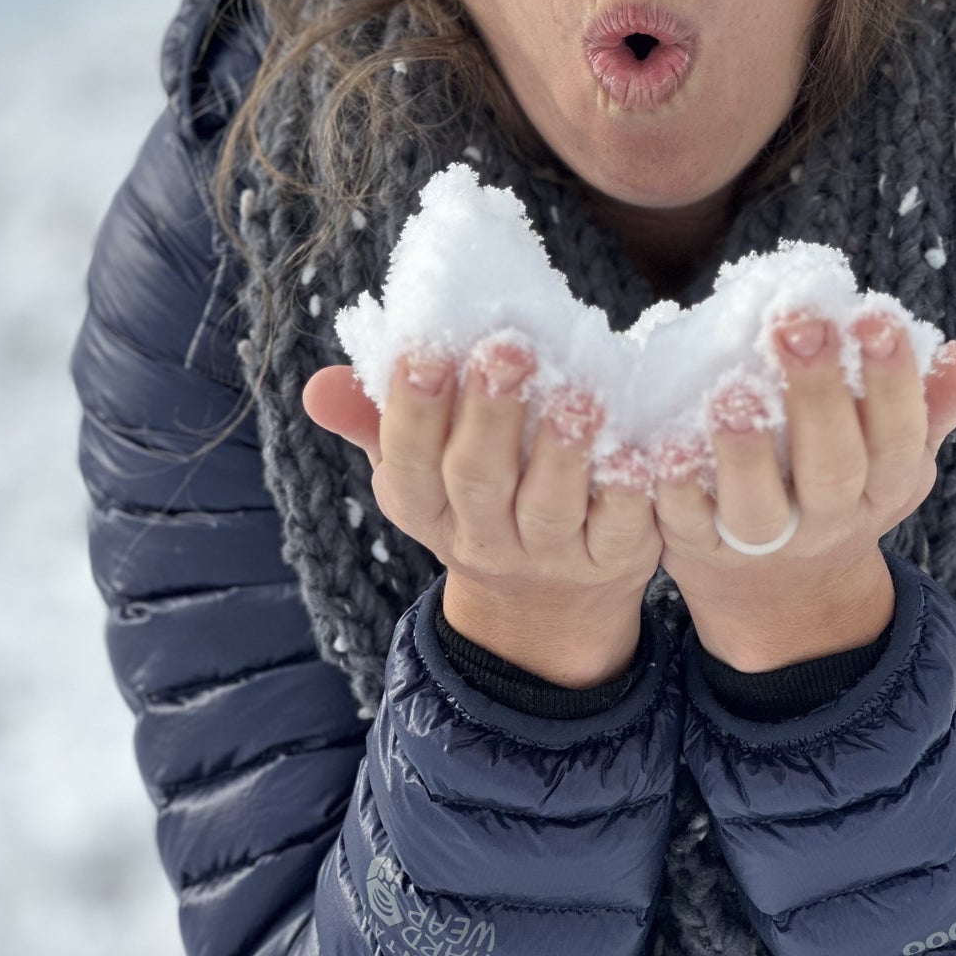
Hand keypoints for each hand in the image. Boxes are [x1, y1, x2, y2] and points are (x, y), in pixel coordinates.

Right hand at [302, 333, 663, 685]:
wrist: (550, 606)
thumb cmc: (477, 496)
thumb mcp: (420, 465)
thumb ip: (375, 417)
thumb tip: (317, 386)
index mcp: (425, 506)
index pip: (409, 461)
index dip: (415, 410)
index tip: (427, 350)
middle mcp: (482, 536)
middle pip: (479, 478)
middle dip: (490, 414)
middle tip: (507, 349)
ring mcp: (551, 552)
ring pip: (550, 503)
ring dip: (562, 449)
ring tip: (577, 394)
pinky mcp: (617, 556)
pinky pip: (622, 525)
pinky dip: (628, 489)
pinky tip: (638, 447)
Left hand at [651, 311, 955, 670]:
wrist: (782, 591)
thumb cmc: (841, 483)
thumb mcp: (894, 454)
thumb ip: (928, 403)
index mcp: (883, 486)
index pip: (899, 435)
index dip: (892, 382)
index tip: (875, 316)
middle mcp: (828, 518)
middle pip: (830, 466)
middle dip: (816, 396)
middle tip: (796, 325)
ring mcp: (760, 540)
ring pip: (756, 506)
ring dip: (744, 450)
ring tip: (731, 389)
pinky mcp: (695, 547)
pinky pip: (682, 521)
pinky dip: (673, 487)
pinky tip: (664, 442)